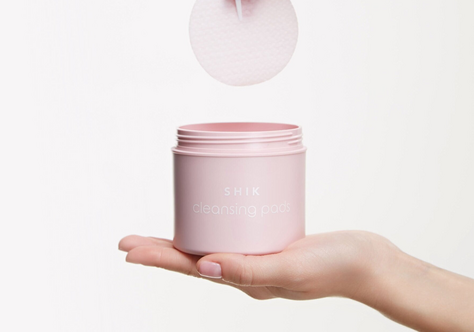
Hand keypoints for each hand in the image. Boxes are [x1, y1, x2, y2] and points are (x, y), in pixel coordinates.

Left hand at [118, 230, 395, 300]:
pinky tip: (211, 215)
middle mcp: (248, 271)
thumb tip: (204, 266)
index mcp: (248, 281)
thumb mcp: (292, 267)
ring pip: (212, 246)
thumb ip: (250, 269)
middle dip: (160, 249)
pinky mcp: (273, 241)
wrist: (369, 262)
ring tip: (159, 232)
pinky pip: (235, 234)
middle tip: (128, 239)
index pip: (192, 268)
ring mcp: (260, 257)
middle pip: (194, 258)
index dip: (158, 256)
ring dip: (184, 238)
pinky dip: (215, 225)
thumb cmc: (337, 267)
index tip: (128, 248)